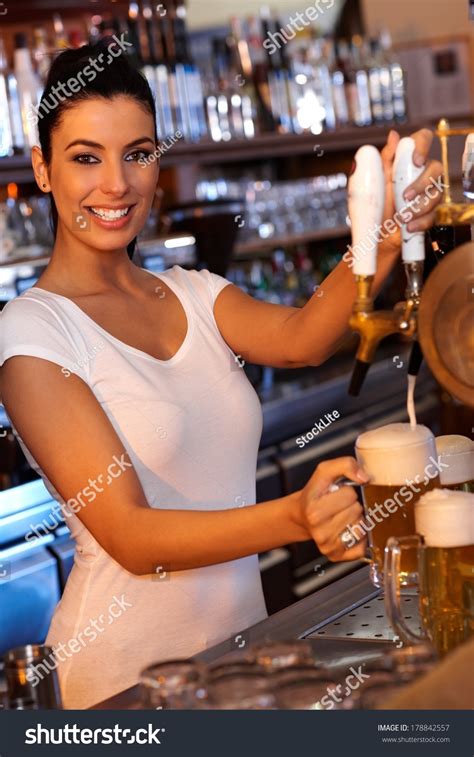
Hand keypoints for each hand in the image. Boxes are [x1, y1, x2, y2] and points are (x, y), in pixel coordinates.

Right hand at [297, 457, 368, 561]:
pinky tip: (347, 530)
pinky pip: (361, 547)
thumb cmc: (315, 493)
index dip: (346, 490)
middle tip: (339, 505)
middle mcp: (319, 531)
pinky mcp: (335, 556)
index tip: (336, 493)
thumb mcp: (325, 471)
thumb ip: (345, 465)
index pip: (350, 495)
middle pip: (357, 511)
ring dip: (356, 519)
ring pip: (361, 527)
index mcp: (314, 510)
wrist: (301, 514)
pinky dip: (359, 538)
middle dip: (352, 505)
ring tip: (343, 516)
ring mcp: (327, 546)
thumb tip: (364, 477)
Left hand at [379, 128, 443, 255]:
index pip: (423, 139)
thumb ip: (385, 158)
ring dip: (419, 206)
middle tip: (405, 196)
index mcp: (407, 161)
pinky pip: (433, 215)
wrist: (376, 233)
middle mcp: (421, 174)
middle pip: (436, 168)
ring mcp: (427, 193)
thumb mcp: (376, 179)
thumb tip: (393, 135)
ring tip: (402, 216)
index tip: (416, 160)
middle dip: (421, 183)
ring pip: (436, 193)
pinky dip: (420, 222)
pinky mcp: (429, 213)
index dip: (423, 145)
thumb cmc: (376, 203)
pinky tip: (409, 226)